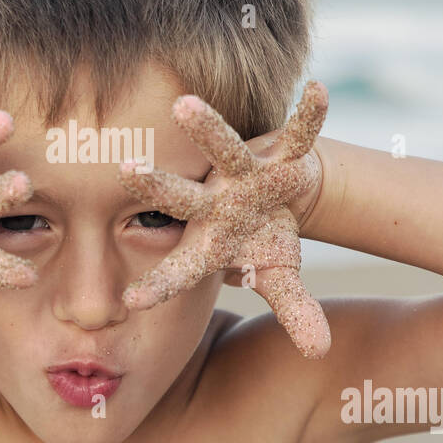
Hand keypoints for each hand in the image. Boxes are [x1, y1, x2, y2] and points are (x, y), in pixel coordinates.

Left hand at [116, 82, 331, 357]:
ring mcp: (244, 173)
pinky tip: (319, 89)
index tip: (131, 301)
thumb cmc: (264, 237)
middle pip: (181, 197)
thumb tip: (320, 353)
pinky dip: (310, 115)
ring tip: (184, 103)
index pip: (179, 268)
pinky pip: (297, 132)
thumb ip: (293, 311)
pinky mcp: (278, 151)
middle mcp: (216, 202)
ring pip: (222, 149)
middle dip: (153, 185)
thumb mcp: (277, 275)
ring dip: (207, 128)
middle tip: (122, 169)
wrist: (279, 192)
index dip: (160, 284)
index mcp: (210, 241)